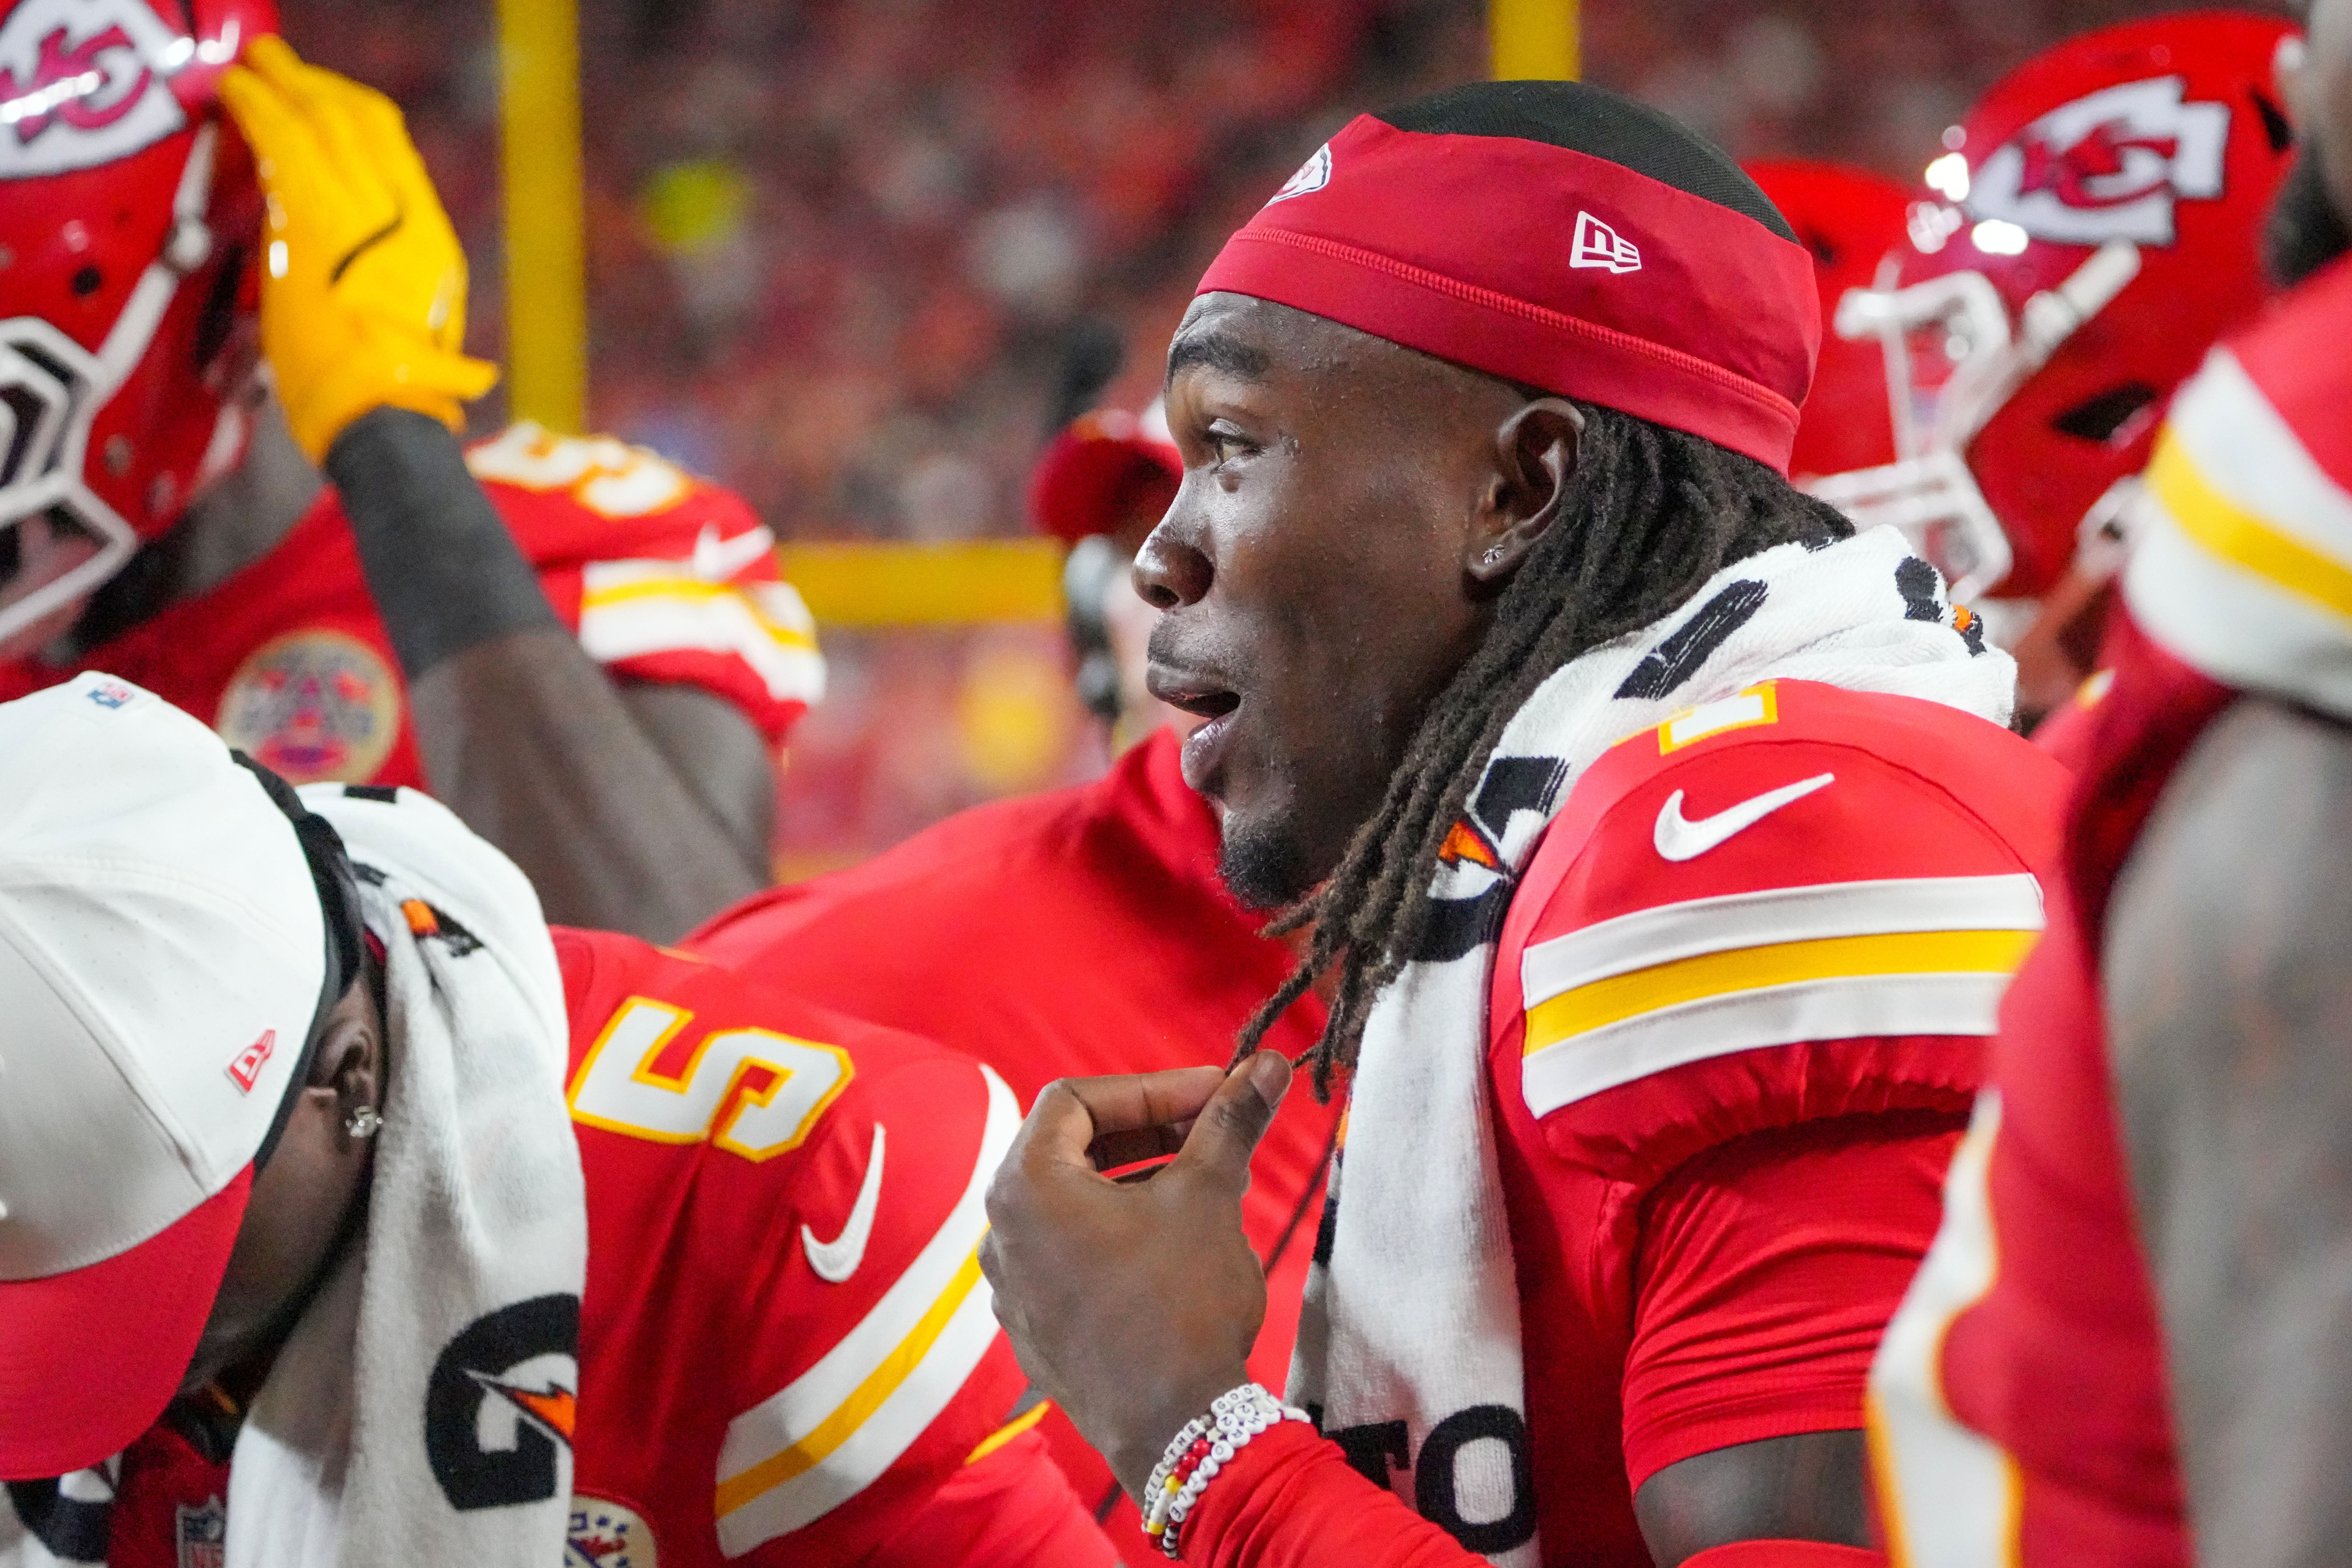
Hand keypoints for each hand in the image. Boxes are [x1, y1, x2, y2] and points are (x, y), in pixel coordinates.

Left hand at [219, 37, 496, 462]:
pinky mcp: (317, 223)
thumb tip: (335, 245)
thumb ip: (373, 275)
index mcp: (428, 241)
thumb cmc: (386, 390)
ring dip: (280, 85)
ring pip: (324, 122)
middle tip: (276, 63)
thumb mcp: (403, 323)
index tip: (318, 93)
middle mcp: (405, 217)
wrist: (384, 414)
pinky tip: (233, 94)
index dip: (353, 110)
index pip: (394, 150)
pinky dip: (256, 111)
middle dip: (314, 85)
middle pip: (361, 123)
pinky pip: (285, 146)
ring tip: (249, 66)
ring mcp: (364, 216)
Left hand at [980, 1053, 1292, 1500]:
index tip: (1213, 1091)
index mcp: (1023, 1188)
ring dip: (1134, 1181)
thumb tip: (1267, 1064)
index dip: (1151, 1086)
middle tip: (1211, 1128)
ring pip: (1072, 1206)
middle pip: (1069, 1149)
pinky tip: (1171, 1245)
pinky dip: (1116, 1235)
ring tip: (1201, 1183)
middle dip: (1146, 1131)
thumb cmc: (1182, 1303)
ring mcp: (1012, 1289)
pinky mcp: (1035, 1331)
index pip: (1076, 1099)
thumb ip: (1230, 1121)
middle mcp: (1000, 1236)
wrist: (1177, 1430)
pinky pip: (1069, 1258)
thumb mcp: (1210, 1195)